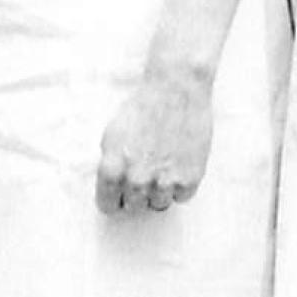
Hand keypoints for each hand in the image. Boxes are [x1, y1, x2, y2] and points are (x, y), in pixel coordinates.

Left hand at [95, 69, 213, 215]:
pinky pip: (182, 196)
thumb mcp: (112, 135)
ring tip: (164, 162)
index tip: (122, 191)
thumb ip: (111, 166)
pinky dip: (182, 183)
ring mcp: (163, 183)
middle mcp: (135, 181)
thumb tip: (114, 188)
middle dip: (138, 191)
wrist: (176, 89)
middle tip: (147, 169)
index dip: (116, 197)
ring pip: (158, 204)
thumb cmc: (143, 107)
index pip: (108, 206)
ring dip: (161, 189)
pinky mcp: (189, 179)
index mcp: (111, 171)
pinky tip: (179, 161)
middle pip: (134, 207)